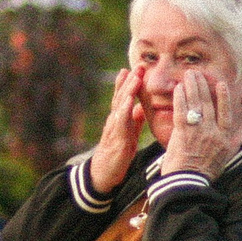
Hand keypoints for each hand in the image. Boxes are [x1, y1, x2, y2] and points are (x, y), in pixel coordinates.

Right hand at [87, 66, 145, 196]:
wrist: (102, 174)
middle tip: (139, 65)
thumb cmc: (116, 155)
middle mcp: (115, 121)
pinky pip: (120, 123)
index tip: (137, 68)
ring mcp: (114, 129)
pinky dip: (124, 111)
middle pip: (122, 97)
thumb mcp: (128, 135)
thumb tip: (139, 107)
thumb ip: (133, 121)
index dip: (130, 83)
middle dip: (130, 81)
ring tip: (134, 77)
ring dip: (127, 91)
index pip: (124, 97)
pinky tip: (129, 102)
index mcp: (119, 120)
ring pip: (120, 106)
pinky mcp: (116, 140)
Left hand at [159, 68, 241, 179]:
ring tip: (188, 75)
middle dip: (203, 86)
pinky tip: (178, 89)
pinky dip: (180, 98)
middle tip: (197, 73)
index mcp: (224, 139)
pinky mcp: (183, 133)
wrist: (187, 184)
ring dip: (192, 87)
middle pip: (208, 104)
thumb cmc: (204, 173)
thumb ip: (232, 143)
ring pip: (196, 104)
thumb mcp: (225, 158)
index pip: (227, 113)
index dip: (224, 97)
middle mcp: (213, 133)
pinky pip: (182, 111)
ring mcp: (198, 132)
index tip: (221, 84)